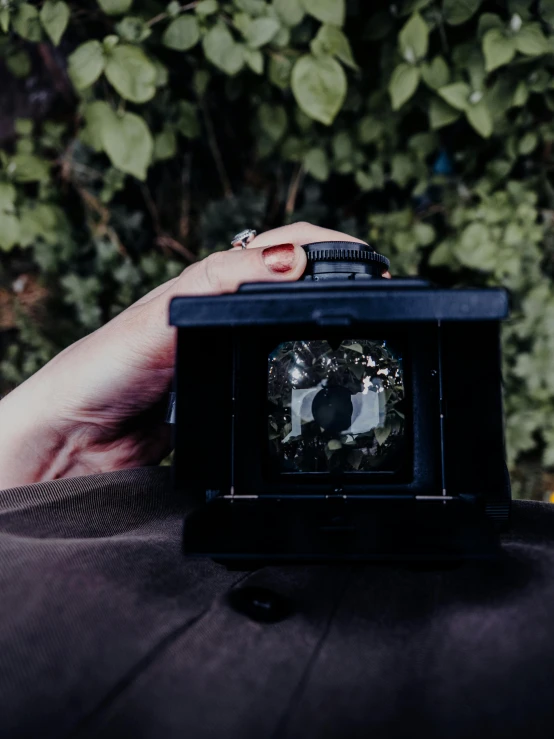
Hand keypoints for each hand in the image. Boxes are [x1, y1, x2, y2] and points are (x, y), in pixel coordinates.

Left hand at [0, 223, 370, 488]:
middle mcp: (225, 311)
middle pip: (297, 283)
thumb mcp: (165, 316)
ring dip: (327, 321)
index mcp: (211, 281)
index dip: (330, 248)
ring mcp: (231, 351)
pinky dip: (305, 365)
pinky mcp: (231, 390)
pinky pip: (276, 369)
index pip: (284, 246)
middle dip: (342, 280)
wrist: (78, 437)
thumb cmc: (105, 368)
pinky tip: (318, 374)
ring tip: (361, 329)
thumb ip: (221, 285)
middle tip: (380, 294)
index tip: (372, 263)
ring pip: (291, 325)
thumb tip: (290, 259)